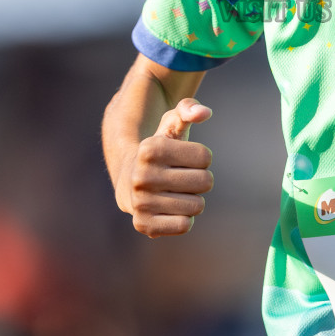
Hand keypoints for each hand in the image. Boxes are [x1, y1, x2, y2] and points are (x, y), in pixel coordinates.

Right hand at [125, 98, 213, 236]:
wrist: (128, 183)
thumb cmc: (160, 151)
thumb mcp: (171, 125)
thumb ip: (188, 109)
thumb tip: (204, 112)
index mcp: (150, 149)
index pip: (205, 157)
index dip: (201, 158)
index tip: (184, 159)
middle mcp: (141, 176)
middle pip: (206, 181)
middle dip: (201, 179)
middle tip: (182, 177)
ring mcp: (140, 202)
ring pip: (198, 206)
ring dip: (193, 200)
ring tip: (175, 193)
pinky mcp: (143, 225)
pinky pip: (185, 225)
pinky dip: (185, 218)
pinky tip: (171, 210)